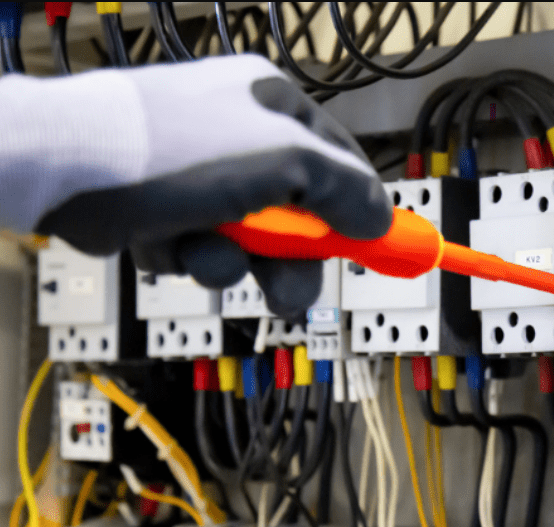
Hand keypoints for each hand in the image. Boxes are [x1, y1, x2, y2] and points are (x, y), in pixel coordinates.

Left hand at [31, 55, 388, 316]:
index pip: (342, 163)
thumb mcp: (286, 163)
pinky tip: (165, 239)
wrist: (69, 169)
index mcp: (274, 106)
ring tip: (201, 252)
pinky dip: (185, 255)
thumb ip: (345, 191)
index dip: (361, 211)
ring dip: (229, 260)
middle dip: (288, 259)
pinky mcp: (162, 205)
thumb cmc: (176, 151)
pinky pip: (199, 247)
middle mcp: (238, 133)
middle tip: (287, 294)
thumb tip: (381, 220)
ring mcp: (198, 171)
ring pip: (246, 240)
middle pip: (295, 213)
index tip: (385, 249)